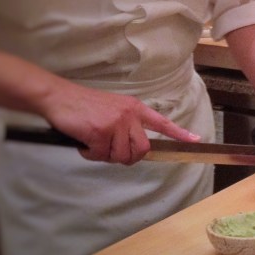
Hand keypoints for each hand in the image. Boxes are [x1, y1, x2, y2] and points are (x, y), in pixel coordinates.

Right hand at [43, 82, 199, 164]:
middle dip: (127, 157)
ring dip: (105, 156)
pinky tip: (83, 141)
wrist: (60, 97)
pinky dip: (90, 154)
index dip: (178, 133)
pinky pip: (100, 156)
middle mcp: (129, 115)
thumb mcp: (113, 108)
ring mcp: (115, 123)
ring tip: (92, 142)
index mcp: (134, 108)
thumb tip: (132, 148)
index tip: (195, 140)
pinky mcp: (100, 132)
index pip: (161, 122)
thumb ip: (126, 125)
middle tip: (110, 152)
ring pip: (121, 156)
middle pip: (141, 150)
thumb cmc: (83, 105)